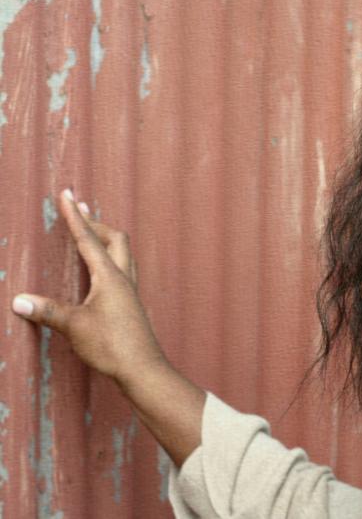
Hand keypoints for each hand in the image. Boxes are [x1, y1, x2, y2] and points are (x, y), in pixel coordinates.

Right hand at [11, 188, 167, 386]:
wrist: (142, 368)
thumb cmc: (111, 345)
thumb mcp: (73, 326)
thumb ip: (47, 310)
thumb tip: (17, 300)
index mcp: (110, 276)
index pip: (89, 239)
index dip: (75, 217)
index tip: (68, 195)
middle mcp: (123, 278)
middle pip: (115, 239)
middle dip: (95, 223)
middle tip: (78, 211)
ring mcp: (130, 290)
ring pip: (122, 253)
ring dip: (106, 239)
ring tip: (91, 232)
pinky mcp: (130, 303)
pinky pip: (122, 269)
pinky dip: (110, 258)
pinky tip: (101, 269)